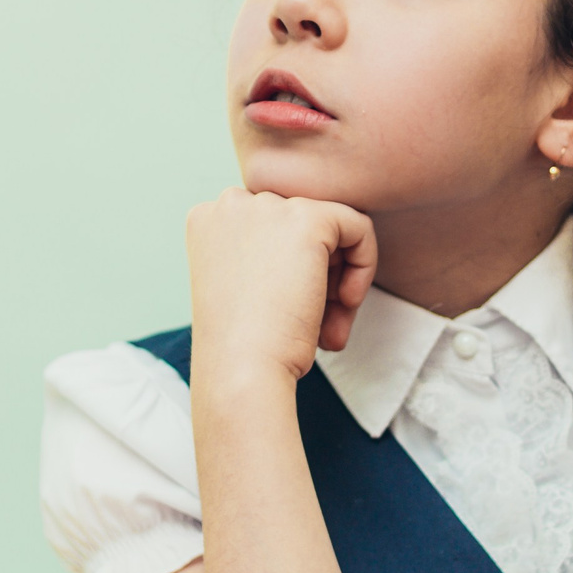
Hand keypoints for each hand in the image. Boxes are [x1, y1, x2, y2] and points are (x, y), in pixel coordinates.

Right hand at [186, 189, 378, 389]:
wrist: (241, 369)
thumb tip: (316, 251)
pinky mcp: (307, 218)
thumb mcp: (242, 288)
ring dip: (339, 278)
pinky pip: (358, 226)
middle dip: (319, 276)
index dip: (290, 272)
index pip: (270, 229)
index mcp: (208, 219)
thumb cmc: (241, 347)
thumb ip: (267, 257)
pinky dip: (364, 264)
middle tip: (322, 326)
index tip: (292, 311)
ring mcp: (268, 206)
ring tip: (332, 328)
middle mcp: (231, 203)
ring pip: (330, 227)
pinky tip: (347, 302)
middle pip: (299, 226)